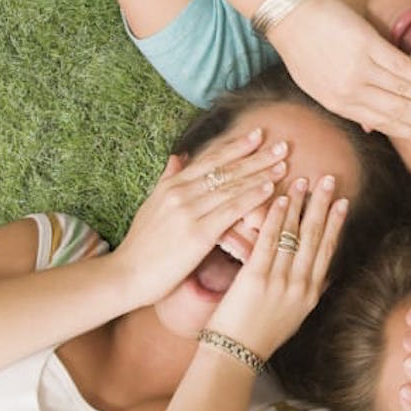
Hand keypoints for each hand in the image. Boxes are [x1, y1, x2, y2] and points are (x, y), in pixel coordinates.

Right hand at [110, 128, 287, 306]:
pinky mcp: (197, 233)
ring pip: (231, 186)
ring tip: (284, 163)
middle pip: (225, 169)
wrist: (126, 275)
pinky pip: (230, 210)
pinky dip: (251, 196)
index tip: (258, 134)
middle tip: (283, 144)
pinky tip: (270, 188)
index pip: (210, 159)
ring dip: (260, 173)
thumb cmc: (141, 246)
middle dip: (256, 156)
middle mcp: (180, 192)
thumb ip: (168, 180)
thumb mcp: (151, 205)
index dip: (236, 146)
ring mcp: (188, 211)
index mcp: (171, 185)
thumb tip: (177, 157)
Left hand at [206, 174, 347, 358]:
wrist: (235, 356)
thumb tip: (325, 276)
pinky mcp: (256, 278)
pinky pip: (269, 241)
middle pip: (316, 237)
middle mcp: (300, 285)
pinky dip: (276, 219)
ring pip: (295, 235)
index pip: (327, 250)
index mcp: (310, 294)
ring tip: (306, 181)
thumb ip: (308, 293)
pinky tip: (280, 200)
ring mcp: (280, 281)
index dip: (336, 223)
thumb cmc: (260, 337)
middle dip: (324, 205)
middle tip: (330, 180)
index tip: (342, 202)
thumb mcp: (293, 317)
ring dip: (301, 205)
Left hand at [267, 0, 410, 152]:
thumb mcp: (318, 86)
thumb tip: (371, 126)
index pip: (383, 124)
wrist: (289, 15)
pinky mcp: (367, 46)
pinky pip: (400, 68)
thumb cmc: (303, 49)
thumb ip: (347, 104)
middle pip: (399, 113)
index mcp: (340, 105)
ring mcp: (360, 69)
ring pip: (403, 93)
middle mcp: (351, 92)